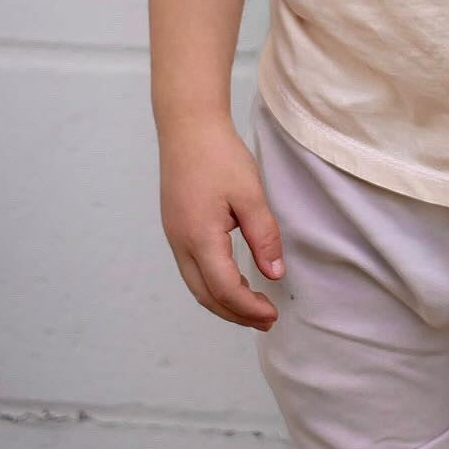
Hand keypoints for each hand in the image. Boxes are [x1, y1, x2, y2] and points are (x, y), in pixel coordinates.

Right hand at [157, 109, 284, 330]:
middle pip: (206, 296)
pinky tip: (233, 281)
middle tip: (266, 320)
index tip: (272, 315)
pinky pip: (192, 270)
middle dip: (236, 314)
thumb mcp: (249, 193)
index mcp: (199, 237)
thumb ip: (263, 235)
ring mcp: (174, 237)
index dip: (249, 308)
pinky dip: (213, 285)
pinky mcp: (175, 229)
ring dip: (223, 302)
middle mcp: (181, 243)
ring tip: (252, 307)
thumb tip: (275, 274)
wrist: (187, 128)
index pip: (224, 289)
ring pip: (196, 285)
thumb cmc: (219, 155)